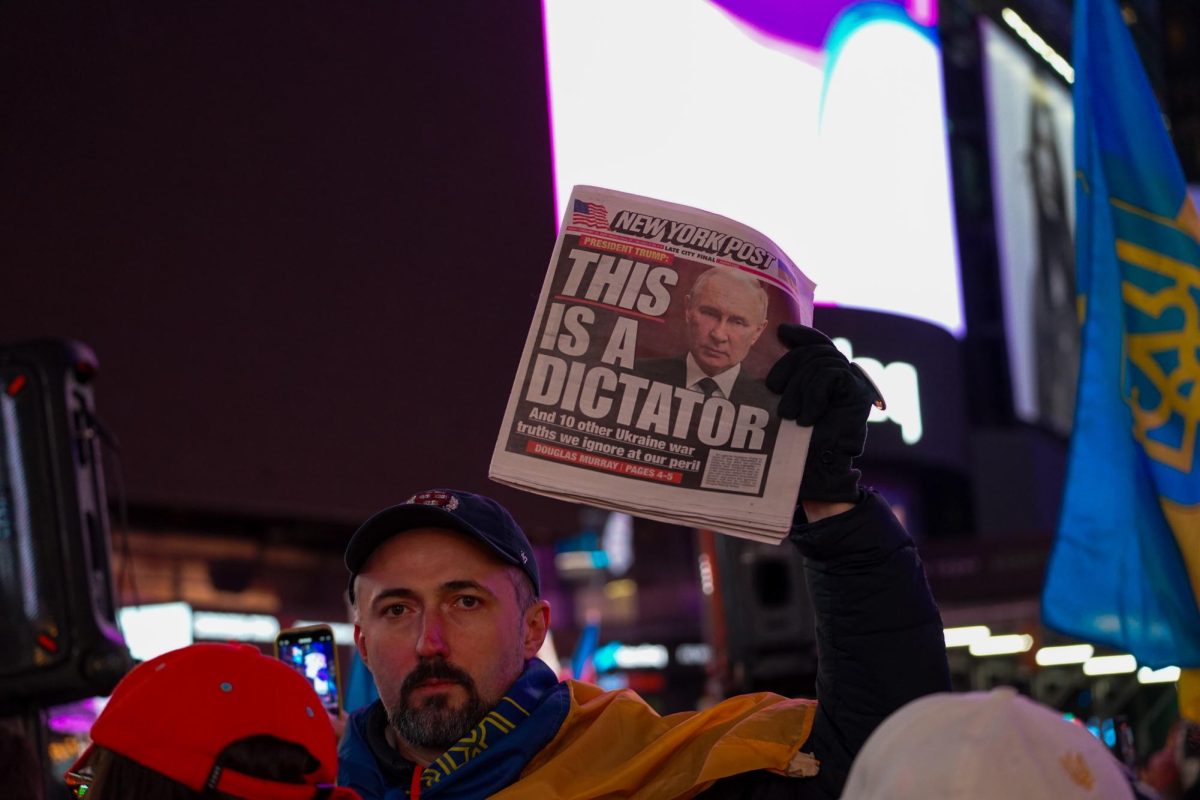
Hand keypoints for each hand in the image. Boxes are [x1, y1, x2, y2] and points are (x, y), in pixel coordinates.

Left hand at [767, 324, 873, 504]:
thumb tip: (772, 355)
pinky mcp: (860, 392)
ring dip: (798, 386)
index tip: (782, 332)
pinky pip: (830, 373)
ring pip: (821, 361)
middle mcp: (846, 377)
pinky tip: (807, 417)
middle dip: (789, 364)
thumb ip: (789, 380)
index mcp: (829, 378)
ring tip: (789, 414)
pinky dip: (813, 393)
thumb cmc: (797, 442)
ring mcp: (855, 384)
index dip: (803, 335)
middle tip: (773, 388)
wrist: (815, 471)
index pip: (819, 345)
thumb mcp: (787, 402)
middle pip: (816, 351)